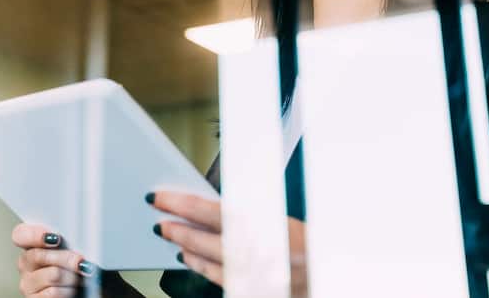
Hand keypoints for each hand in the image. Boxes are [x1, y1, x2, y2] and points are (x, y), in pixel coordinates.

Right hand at [12, 223, 95, 296]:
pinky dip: (68, 292)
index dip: (35, 235)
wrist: (81, 292)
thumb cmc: (76, 270)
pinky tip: (71, 290)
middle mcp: (26, 264)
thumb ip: (67, 240)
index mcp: (32, 246)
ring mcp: (27, 284)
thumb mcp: (71, 250)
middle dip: (66, 258)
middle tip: (81, 262)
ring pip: (52, 275)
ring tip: (78, 279)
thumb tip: (76, 235)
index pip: (20, 234)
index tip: (56, 238)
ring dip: (71, 278)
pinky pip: (53, 293)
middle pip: (39, 255)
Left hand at [148, 191, 307, 297]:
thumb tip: (210, 207)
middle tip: (159, 222)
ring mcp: (255, 275)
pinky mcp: (254, 290)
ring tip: (174, 239)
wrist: (329, 273)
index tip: (160, 198)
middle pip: (205, 240)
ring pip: (210, 263)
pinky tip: (193, 261)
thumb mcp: (280, 218)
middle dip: (178, 230)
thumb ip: (248, 214)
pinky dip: (205, 269)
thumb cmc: (310, 244)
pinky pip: (223, 280)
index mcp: (263, 224)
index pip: (210, 211)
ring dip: (188, 250)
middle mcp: (257, 252)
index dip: (181, 204)